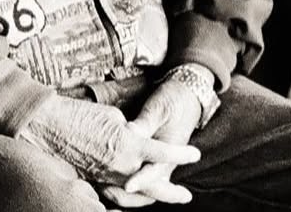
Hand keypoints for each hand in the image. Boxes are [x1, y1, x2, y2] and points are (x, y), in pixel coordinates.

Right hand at [18, 93, 198, 196]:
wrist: (49, 125)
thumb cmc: (80, 114)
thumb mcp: (113, 117)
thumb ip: (130, 131)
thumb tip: (136, 139)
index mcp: (129, 145)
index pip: (162, 154)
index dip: (180, 155)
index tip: (195, 154)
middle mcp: (121, 167)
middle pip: (154, 187)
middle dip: (171, 193)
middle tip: (186, 195)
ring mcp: (107, 177)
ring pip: (136, 195)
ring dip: (151, 197)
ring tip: (163, 197)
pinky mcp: (95, 181)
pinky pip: (117, 194)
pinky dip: (129, 196)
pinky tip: (135, 196)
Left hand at [102, 71, 207, 206]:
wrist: (186, 97)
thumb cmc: (172, 101)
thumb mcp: (159, 109)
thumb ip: (144, 124)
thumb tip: (129, 132)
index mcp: (170, 152)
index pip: (155, 173)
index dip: (140, 180)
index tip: (127, 186)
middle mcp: (165, 163)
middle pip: (148, 189)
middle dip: (127, 191)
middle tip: (105, 187)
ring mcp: (159, 164)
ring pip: (144, 187)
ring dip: (126, 189)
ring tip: (104, 184)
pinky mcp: (152, 161)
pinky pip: (140, 176)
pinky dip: (126, 179)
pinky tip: (108, 175)